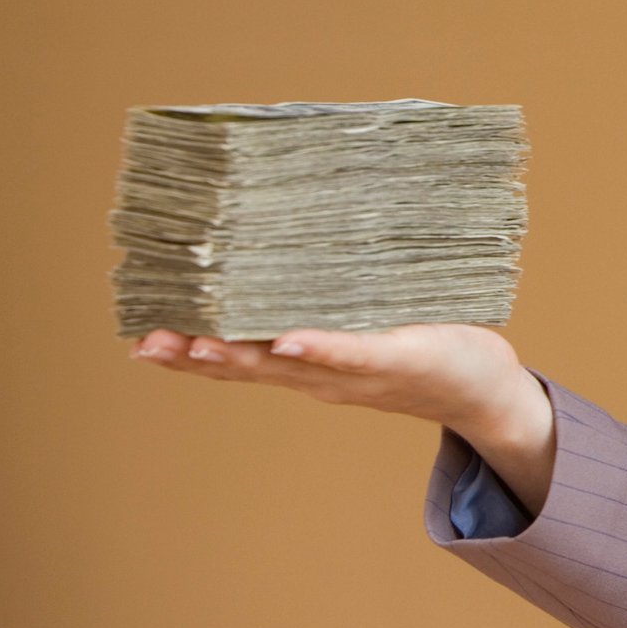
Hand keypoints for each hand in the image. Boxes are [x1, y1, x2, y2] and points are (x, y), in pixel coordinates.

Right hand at [127, 322, 538, 443]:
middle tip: (145, 341)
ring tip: (192, 340)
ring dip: (239, 354)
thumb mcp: (366, 320)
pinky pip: (351, 354)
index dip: (189, 350)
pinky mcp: (397, 358)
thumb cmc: (426, 342)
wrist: (486, 389)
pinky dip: (318, 347)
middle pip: (248, 366)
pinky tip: (287, 340)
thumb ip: (329, 295)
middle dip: (194, 355)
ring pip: (288, 365)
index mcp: (309, 362)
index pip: (240, 357)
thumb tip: (293, 239)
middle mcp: (322, 375)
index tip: (139, 335)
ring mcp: (357, 371)